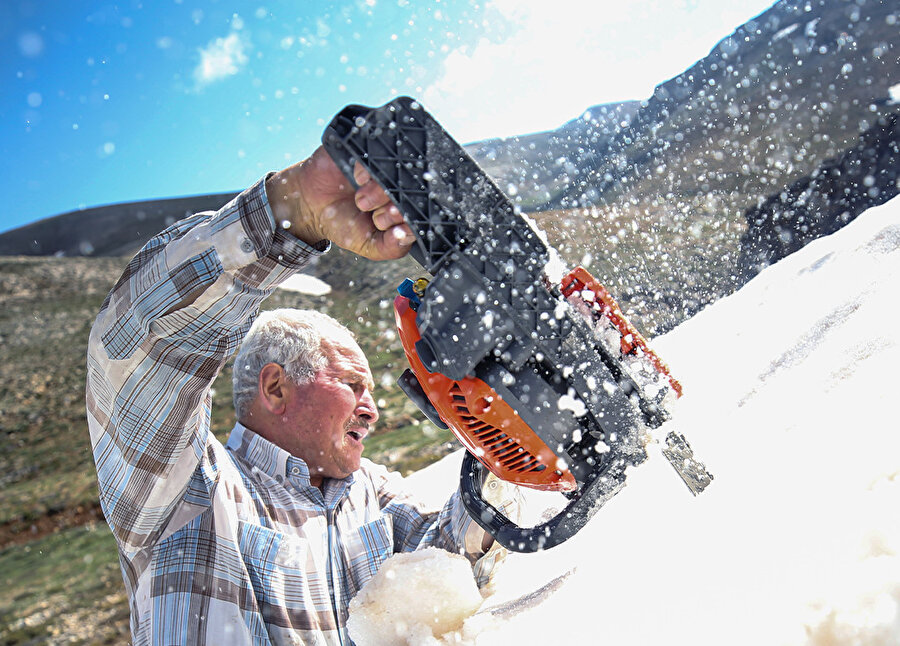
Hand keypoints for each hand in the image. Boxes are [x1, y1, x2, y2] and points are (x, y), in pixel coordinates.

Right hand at [266, 146, 413, 259]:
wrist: (310, 205)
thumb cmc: (343, 224)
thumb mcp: (369, 246)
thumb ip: (392, 247)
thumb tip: (407, 237)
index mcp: (403, 206)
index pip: (423, 209)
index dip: (413, 219)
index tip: (397, 227)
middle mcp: (397, 186)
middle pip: (414, 190)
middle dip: (397, 207)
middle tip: (379, 217)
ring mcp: (383, 168)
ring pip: (397, 173)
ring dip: (381, 190)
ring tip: (362, 201)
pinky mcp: (366, 152)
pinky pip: (377, 154)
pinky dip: (368, 169)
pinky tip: (358, 179)